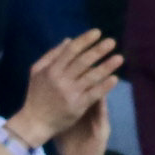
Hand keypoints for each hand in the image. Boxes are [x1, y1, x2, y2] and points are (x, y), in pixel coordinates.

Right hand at [11, 29, 122, 147]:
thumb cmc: (36, 95)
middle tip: (112, 42)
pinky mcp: (77, 106)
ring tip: (119, 58)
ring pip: (91, 77)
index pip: (70, 51)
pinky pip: (94, 94)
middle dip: (98, 50)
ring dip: (106, 66)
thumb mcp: (37, 71)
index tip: (98, 32)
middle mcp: (61, 80)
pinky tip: (115, 79)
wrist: (35, 122)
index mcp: (51, 70)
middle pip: (83, 61)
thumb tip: (69, 40)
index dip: (84, 40)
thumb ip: (52, 55)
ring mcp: (70, 93)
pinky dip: (104, 86)